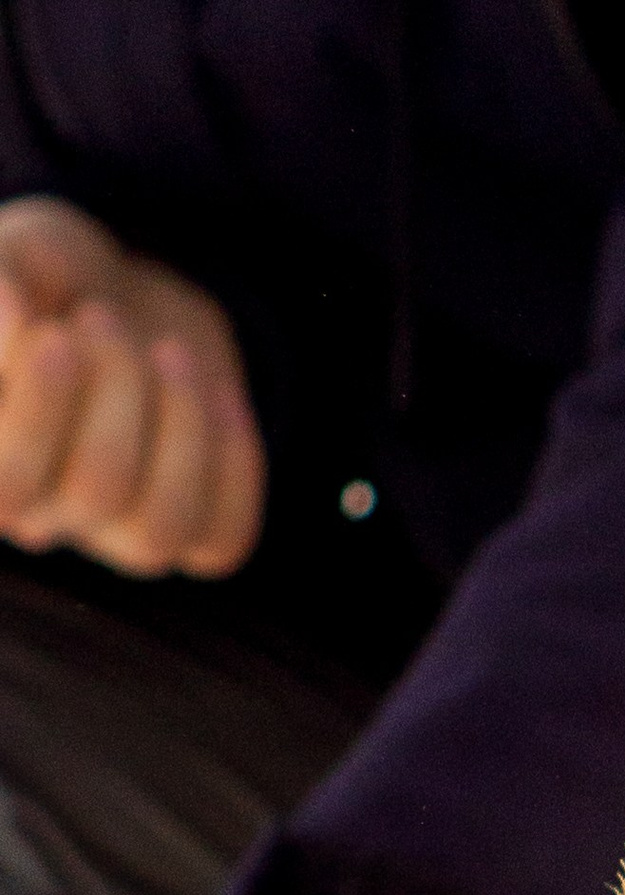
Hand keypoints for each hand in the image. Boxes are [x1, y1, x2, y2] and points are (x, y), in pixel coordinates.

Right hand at [0, 197, 264, 578]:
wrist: (118, 297)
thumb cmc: (43, 278)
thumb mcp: (15, 257)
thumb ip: (1, 283)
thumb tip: (16, 326)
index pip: (11, 488)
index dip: (38, 417)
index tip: (56, 335)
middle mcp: (50, 514)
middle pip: (94, 494)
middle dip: (115, 390)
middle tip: (103, 317)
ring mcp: (122, 532)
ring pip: (159, 527)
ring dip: (181, 424)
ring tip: (170, 351)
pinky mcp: (195, 533)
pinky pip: (224, 539)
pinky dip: (234, 460)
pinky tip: (218, 392)